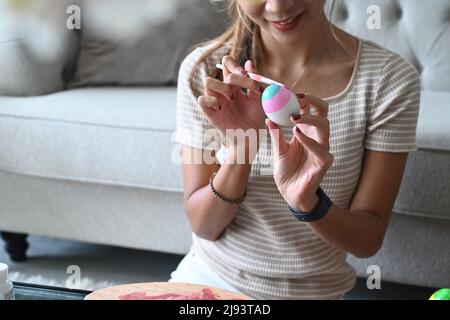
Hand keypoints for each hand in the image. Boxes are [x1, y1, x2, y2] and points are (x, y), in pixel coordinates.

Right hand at [197, 56, 265, 150]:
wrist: (251, 136)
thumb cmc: (254, 117)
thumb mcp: (258, 97)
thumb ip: (254, 80)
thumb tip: (249, 62)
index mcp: (234, 84)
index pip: (227, 64)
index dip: (234, 64)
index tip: (245, 73)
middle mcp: (223, 90)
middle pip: (218, 71)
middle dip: (233, 77)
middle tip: (242, 88)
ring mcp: (215, 101)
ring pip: (208, 81)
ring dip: (222, 87)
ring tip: (232, 99)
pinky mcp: (210, 113)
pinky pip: (202, 99)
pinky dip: (211, 100)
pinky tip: (222, 107)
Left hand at [266, 94, 333, 211]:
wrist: (290, 192)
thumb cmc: (286, 170)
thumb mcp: (277, 149)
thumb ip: (275, 134)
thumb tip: (268, 118)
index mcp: (307, 131)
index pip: (311, 108)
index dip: (303, 99)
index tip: (289, 92)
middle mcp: (318, 137)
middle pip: (323, 111)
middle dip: (313, 101)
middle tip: (297, 98)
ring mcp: (323, 149)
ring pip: (325, 126)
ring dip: (309, 119)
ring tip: (294, 118)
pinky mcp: (324, 163)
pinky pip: (321, 149)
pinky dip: (309, 140)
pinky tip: (297, 134)